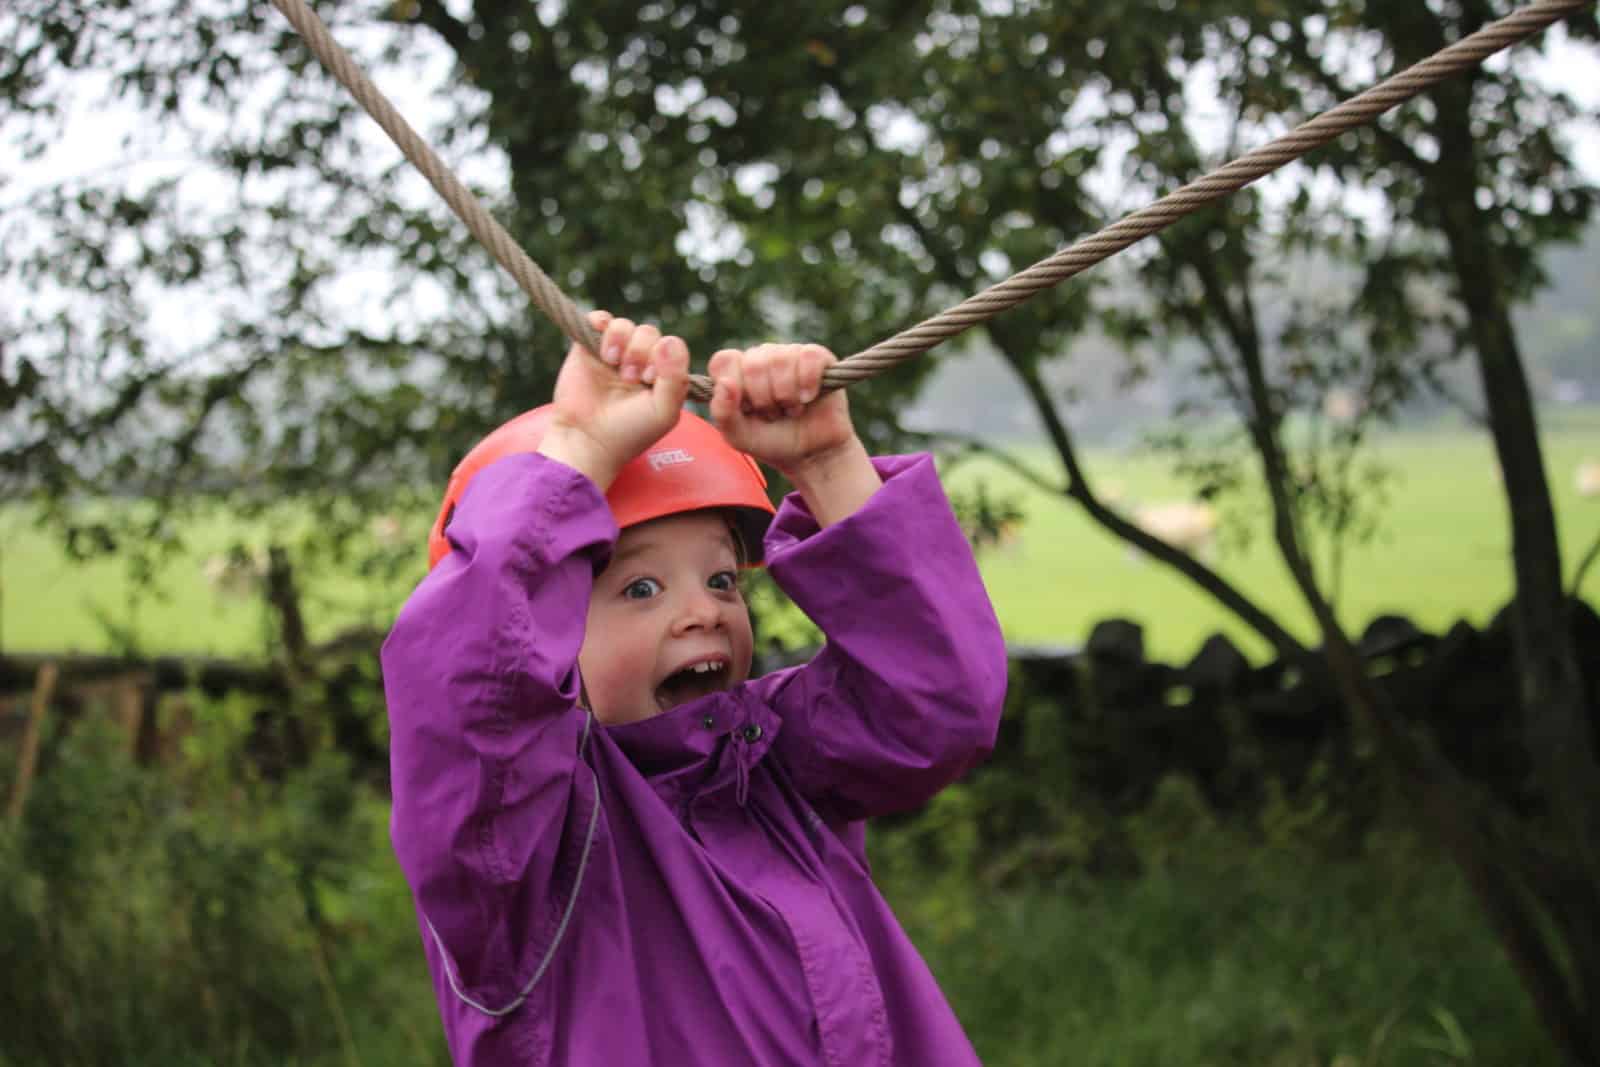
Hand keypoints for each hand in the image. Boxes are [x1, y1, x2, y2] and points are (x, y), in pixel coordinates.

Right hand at [538, 311, 690, 488]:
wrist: (586, 441)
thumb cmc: (628, 432)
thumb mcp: (664, 412)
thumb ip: (676, 379)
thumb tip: (669, 341)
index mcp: (662, 375)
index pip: (672, 346)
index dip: (663, 356)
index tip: (649, 380)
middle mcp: (639, 361)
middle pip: (649, 332)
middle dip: (641, 351)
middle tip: (629, 377)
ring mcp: (613, 353)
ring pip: (625, 325)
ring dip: (622, 340)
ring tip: (612, 364)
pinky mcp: (587, 348)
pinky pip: (599, 319)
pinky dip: (602, 324)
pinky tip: (602, 348)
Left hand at [706, 344, 857, 476]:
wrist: (811, 454)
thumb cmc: (773, 442)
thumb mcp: (739, 436)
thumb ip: (723, 413)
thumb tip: (724, 383)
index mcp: (737, 372)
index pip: (725, 360)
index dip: (736, 386)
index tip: (748, 409)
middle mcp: (761, 358)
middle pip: (753, 364)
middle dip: (764, 399)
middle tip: (773, 414)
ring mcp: (788, 354)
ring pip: (780, 359)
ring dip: (787, 395)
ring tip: (792, 409)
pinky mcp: (816, 356)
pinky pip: (808, 357)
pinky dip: (808, 382)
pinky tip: (808, 397)